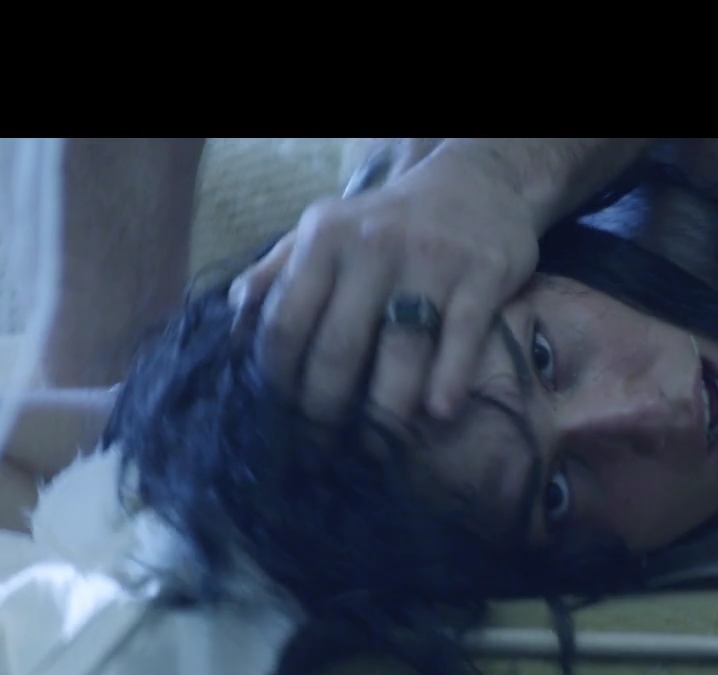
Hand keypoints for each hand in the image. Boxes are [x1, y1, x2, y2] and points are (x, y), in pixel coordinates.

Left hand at [229, 142, 542, 427]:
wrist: (478, 182)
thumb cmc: (390, 221)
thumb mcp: (327, 230)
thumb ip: (277, 270)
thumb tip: (234, 318)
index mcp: (324, 237)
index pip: (286, 322)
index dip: (277, 379)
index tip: (278, 418)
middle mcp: (373, 245)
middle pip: (339, 347)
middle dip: (325, 409)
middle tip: (324, 448)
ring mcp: (431, 259)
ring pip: (401, 351)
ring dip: (386, 412)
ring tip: (376, 449)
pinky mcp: (483, 273)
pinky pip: (461, 336)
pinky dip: (449, 380)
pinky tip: (438, 412)